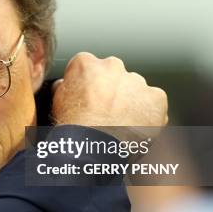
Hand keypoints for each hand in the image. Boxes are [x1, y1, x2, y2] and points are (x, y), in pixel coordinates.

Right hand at [51, 53, 167, 128]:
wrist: (95, 147)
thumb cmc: (75, 128)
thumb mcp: (57, 102)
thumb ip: (65, 86)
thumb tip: (65, 85)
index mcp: (86, 64)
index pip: (88, 66)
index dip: (88, 83)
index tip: (88, 96)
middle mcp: (112, 66)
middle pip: (114, 74)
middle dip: (111, 89)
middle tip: (105, 111)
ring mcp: (136, 81)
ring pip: (135, 88)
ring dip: (130, 101)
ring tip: (121, 124)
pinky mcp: (156, 97)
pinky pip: (154, 102)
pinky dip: (148, 113)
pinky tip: (136, 127)